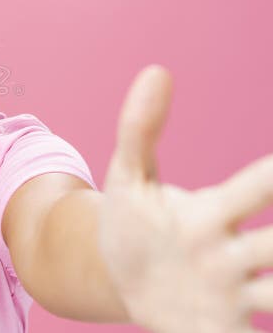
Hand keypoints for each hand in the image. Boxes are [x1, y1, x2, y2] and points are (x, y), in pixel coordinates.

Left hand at [97, 64, 272, 332]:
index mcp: (213, 211)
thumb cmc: (134, 218)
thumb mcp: (128, 175)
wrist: (119, 274)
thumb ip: (140, 128)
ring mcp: (230, 295)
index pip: (259, 187)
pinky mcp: (221, 328)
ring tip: (269, 290)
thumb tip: (157, 70)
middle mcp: (232, 253)